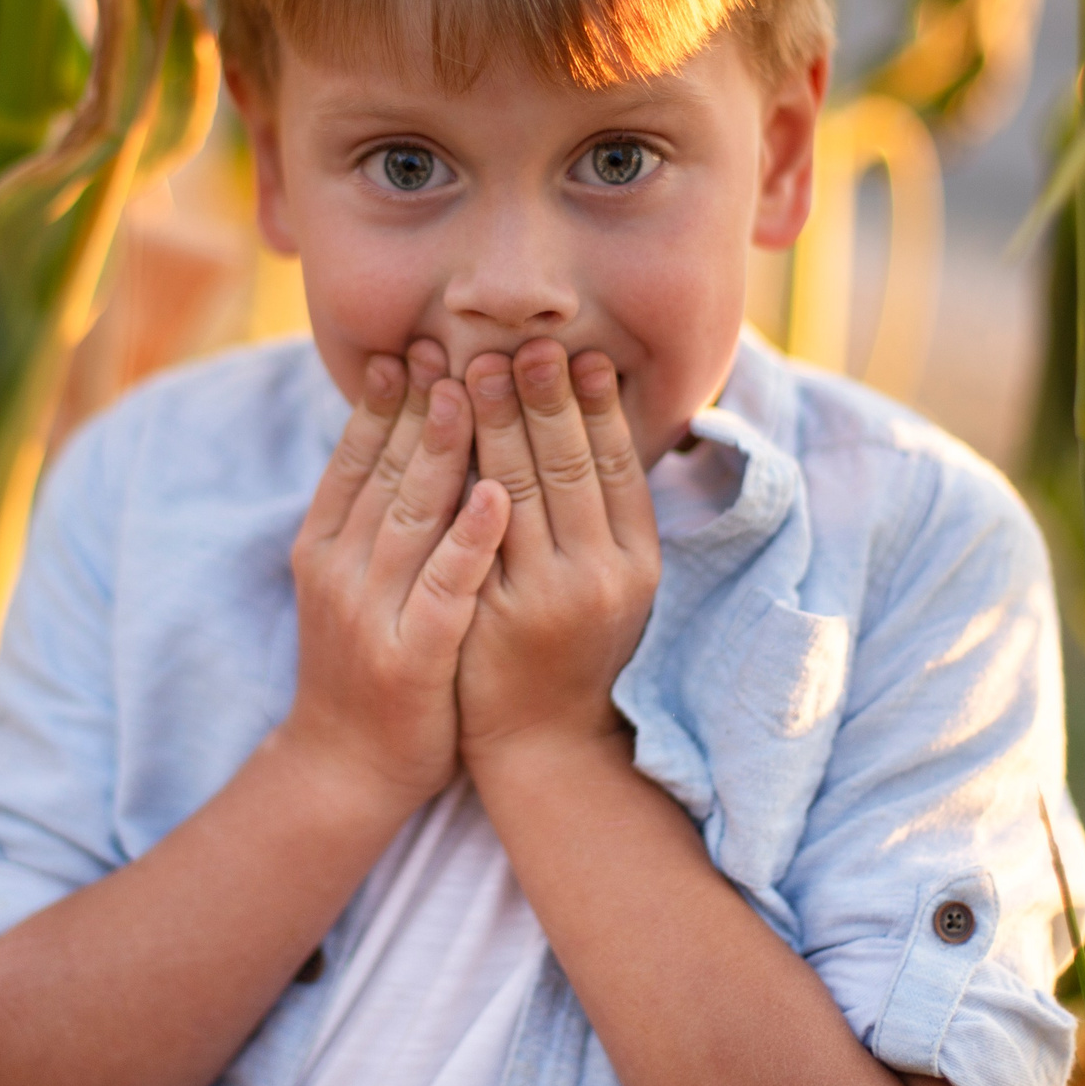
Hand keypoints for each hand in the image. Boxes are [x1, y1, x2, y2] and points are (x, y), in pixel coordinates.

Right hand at [276, 341, 511, 815]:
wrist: (346, 767)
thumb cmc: (367, 663)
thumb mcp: (352, 579)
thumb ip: (371, 515)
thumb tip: (403, 436)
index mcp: (323, 545)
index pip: (355, 457)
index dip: (382, 400)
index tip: (410, 347)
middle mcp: (339, 569)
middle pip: (385, 471)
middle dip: (418, 403)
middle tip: (448, 343)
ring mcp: (372, 612)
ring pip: (411, 515)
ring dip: (442, 449)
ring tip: (472, 389)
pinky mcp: (411, 655)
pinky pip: (445, 587)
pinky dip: (469, 540)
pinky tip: (496, 498)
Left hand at [457, 340, 660, 771]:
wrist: (541, 745)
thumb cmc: (571, 649)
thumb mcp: (611, 582)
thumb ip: (604, 514)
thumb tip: (593, 422)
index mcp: (639, 560)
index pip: (619, 462)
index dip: (598, 404)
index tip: (580, 352)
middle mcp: (602, 576)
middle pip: (569, 463)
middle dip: (543, 395)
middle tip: (521, 340)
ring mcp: (548, 597)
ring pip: (520, 485)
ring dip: (497, 418)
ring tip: (475, 365)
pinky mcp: (495, 617)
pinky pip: (475, 530)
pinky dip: (463, 475)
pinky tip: (445, 436)